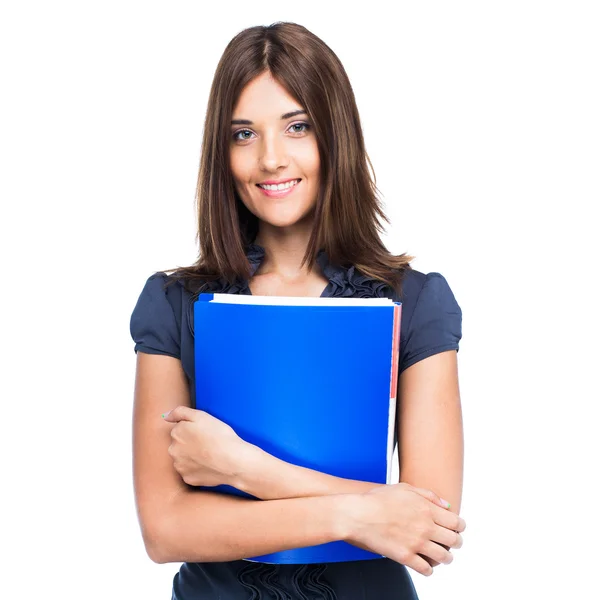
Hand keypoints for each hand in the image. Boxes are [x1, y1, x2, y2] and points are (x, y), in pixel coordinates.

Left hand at [162, 406, 249, 487]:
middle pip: (180, 445)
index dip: (194, 430)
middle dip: (191, 444)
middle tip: (208, 443)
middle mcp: (173, 451)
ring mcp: (180, 466)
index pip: (181, 429)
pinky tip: (210, 465)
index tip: (205, 433)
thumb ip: (180, 412)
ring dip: (193, 457)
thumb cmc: (219, 436)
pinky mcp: (188, 479)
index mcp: (176, 433)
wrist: (232, 461)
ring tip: (210, 455)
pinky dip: (198, 469)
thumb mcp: (201, 416)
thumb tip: (165, 416)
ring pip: (184, 459)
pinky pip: (191, 472)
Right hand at [342, 482, 465, 576]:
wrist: (357, 514)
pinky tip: (424, 563)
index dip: (460, 527)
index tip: (456, 528)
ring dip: (445, 557)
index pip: (457, 522)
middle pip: (454, 541)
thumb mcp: (404, 488)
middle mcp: (425, 527)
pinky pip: (426, 569)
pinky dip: (428, 568)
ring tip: (440, 555)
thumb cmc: (378, 499)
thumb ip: (428, 495)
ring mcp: (416, 543)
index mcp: (427, 509)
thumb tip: (446, 505)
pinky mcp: (405, 557)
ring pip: (444, 557)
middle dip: (455, 542)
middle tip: (450, 543)